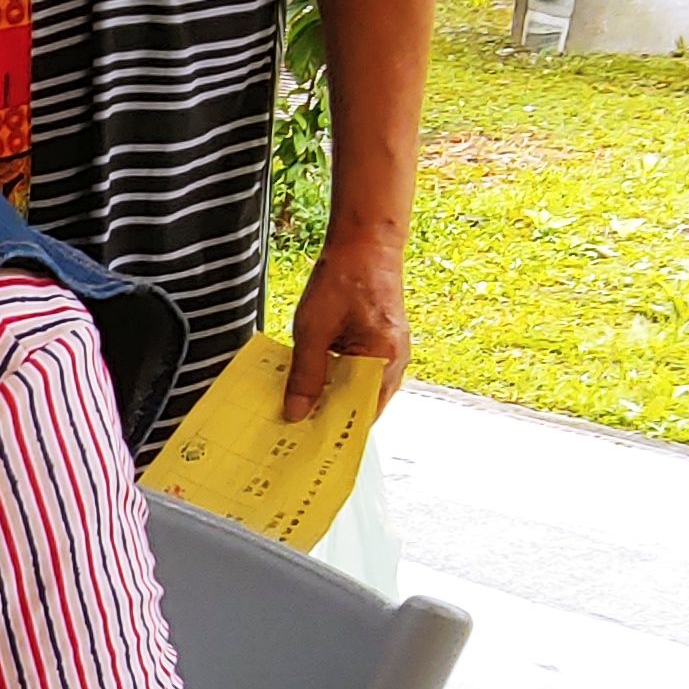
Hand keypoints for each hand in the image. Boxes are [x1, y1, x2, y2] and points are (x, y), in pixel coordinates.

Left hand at [284, 225, 410, 423]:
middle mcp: (394, 364)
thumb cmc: (345, 277)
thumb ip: (306, 375)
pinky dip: (336, 381)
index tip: (304, 447)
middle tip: (294, 433)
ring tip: (298, 412)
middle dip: (328, 419)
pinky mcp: (379, 347)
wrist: (365, 242)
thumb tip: (296, 412)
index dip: (332, 433)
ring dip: (331, 400)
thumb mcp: (313, 330)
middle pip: (360, 407)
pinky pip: (357, 375)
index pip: (360, 416)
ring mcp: (389, 356)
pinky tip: (311, 384)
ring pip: (357, 392)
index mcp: (384, 361)